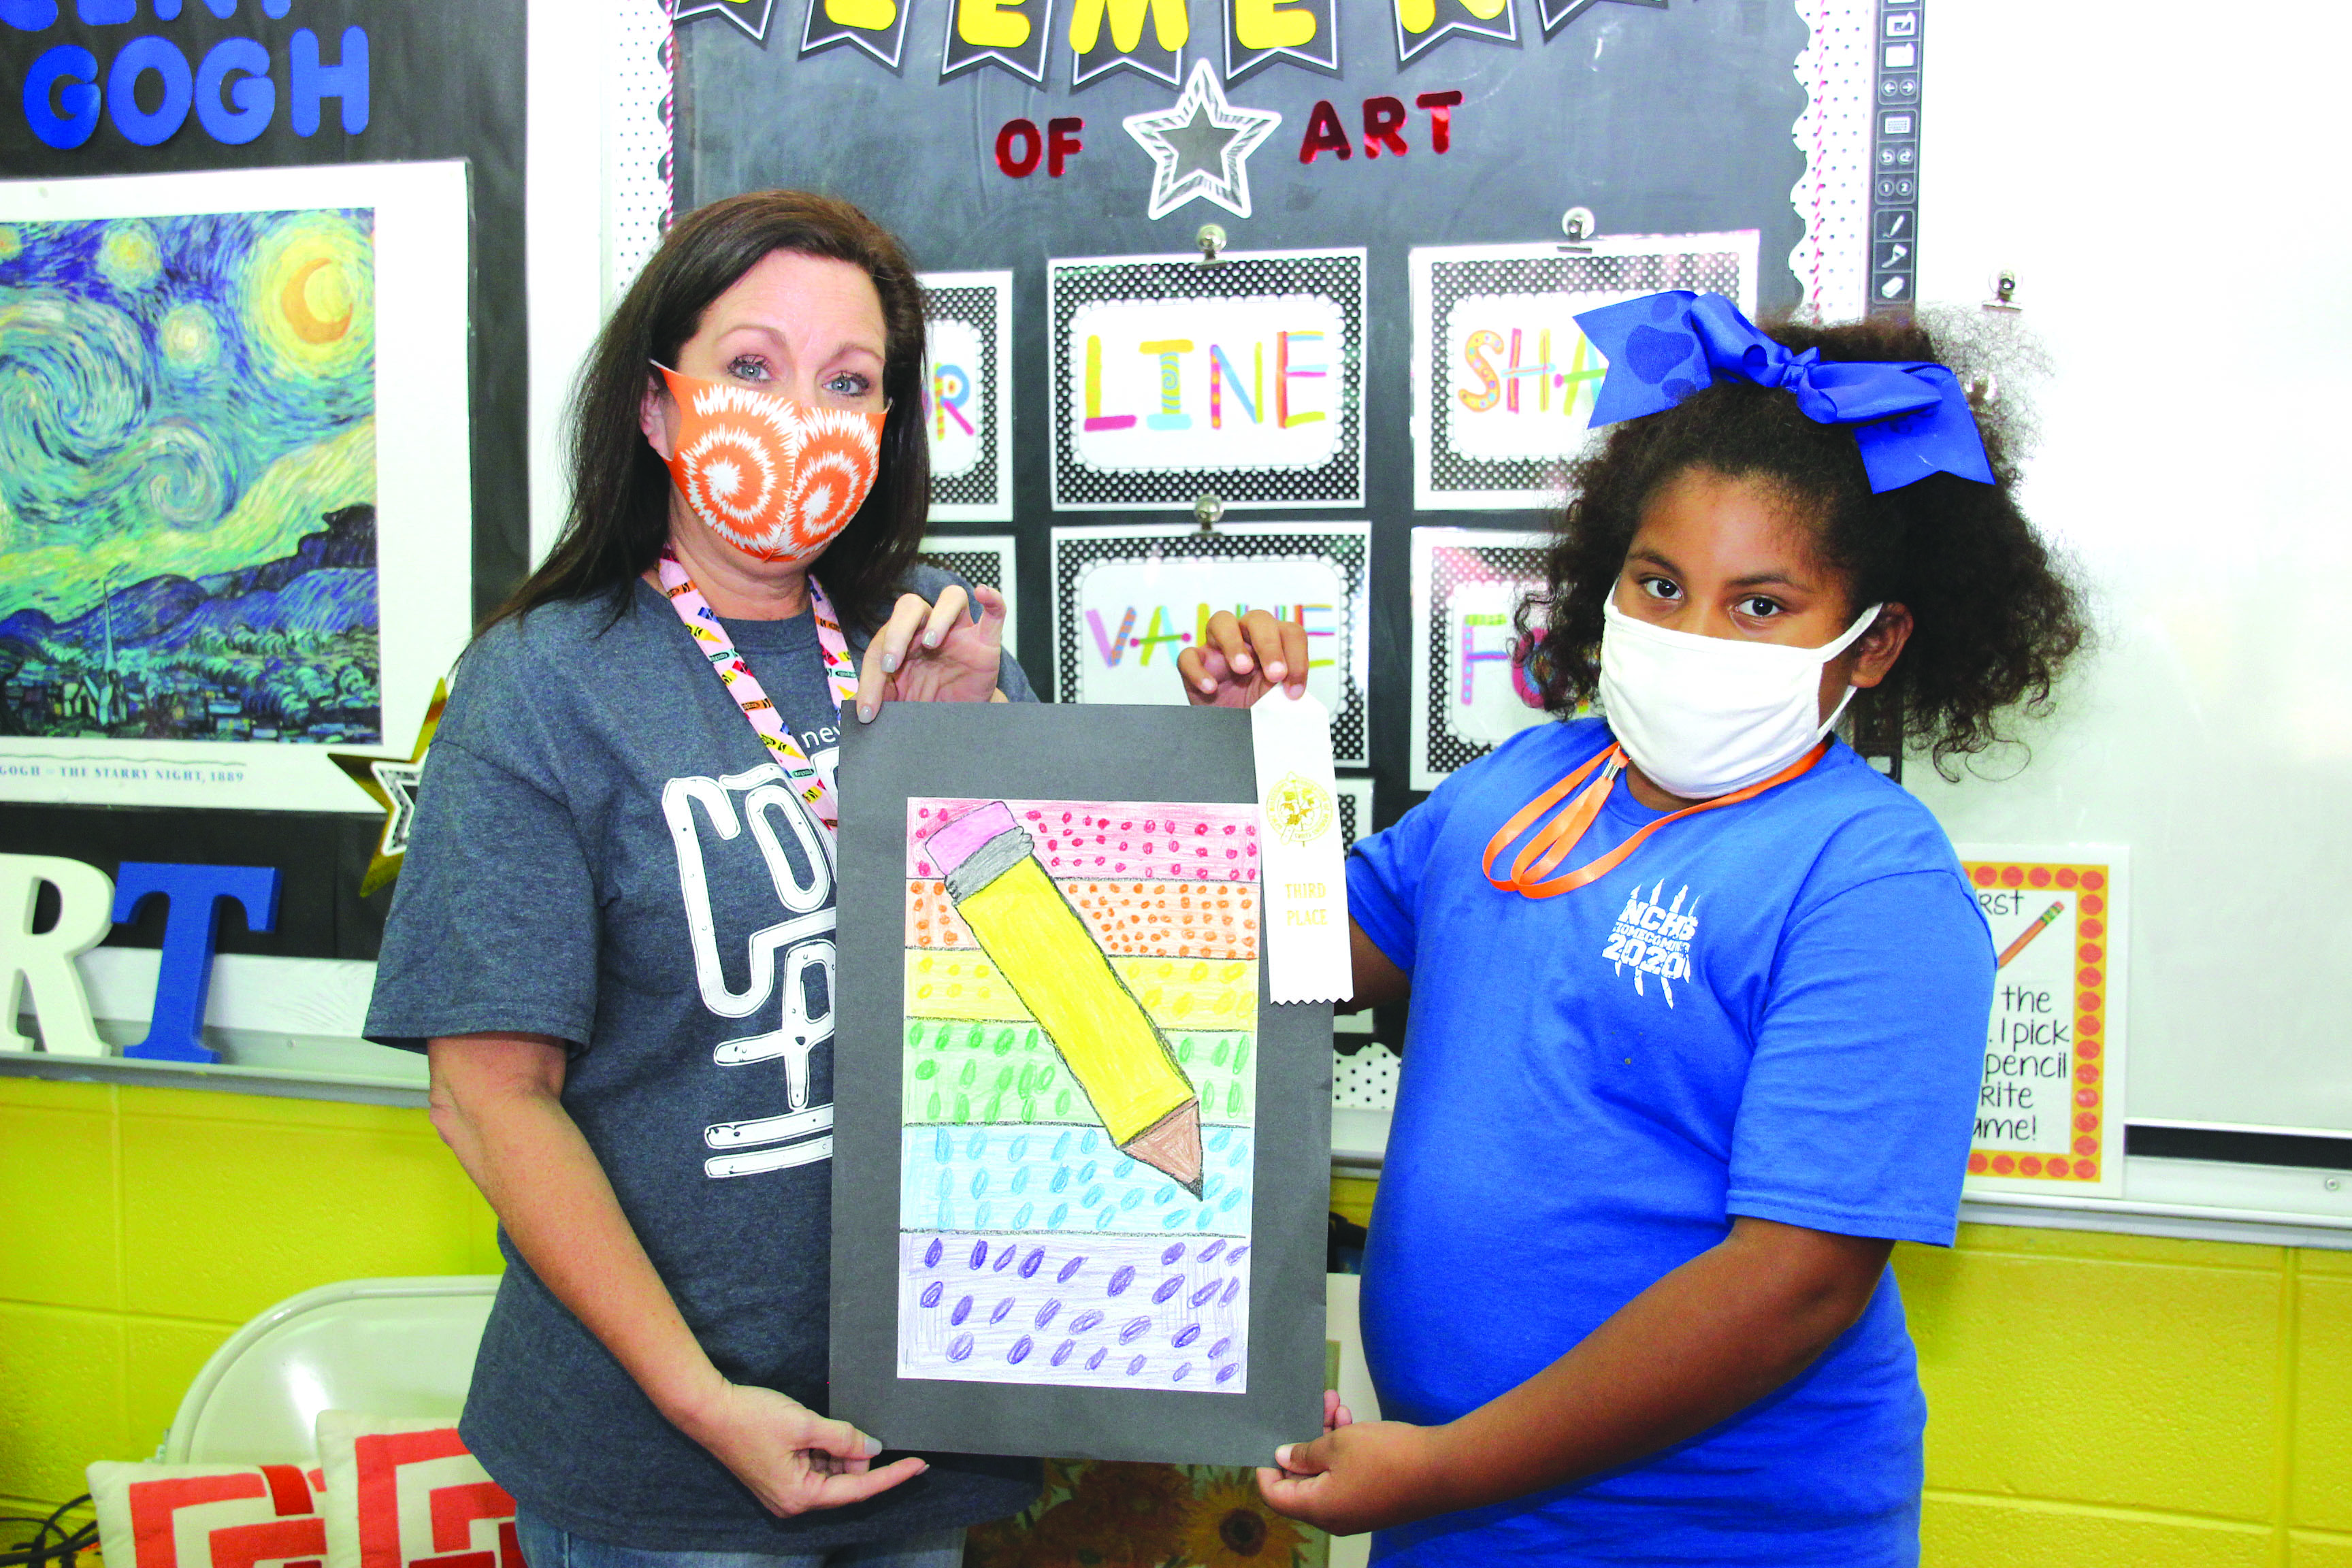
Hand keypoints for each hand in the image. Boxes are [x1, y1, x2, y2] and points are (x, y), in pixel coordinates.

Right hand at [672, 1380, 927, 1516]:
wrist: (709, 1410)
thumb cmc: (750, 1418)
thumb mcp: (804, 1424)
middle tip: (853, 1428)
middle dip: (855, 1454)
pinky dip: (822, 1448)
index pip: (858, 1489)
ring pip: (830, 1471)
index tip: (918, 1465)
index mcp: (800, 1496)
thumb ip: (843, 1438)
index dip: (891, 1476)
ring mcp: (784, 1490)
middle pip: (844, 1481)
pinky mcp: (779, 1475)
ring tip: (819, 1424)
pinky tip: (815, 1429)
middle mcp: (793, 1501)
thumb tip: (872, 1448)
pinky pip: (814, 1465)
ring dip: (836, 1449)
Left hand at [856, 584, 1006, 720]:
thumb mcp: (897, 703)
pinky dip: (992, 599)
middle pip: (911, 606)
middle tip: (892, 664)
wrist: (958, 723)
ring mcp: (959, 633)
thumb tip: (855, 707)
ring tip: (932, 642)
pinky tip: (983, 593)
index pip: (881, 643)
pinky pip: (995, 613)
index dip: (871, 677)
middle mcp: (929, 629)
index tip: (869, 710)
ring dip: (939, 617)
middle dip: (897, 633)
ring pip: (952, 598)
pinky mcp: (986, 642)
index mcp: (902, 641)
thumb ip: (877, 698)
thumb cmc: (927, 705)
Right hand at [1177, 609, 1307, 707]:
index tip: (1293, 691)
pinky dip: (1199, 670)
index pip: (1290, 633)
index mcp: (1273, 642)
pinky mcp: (1195, 663)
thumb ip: (1284, 690)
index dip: (1297, 658)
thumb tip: (1291, 694)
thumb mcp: (1276, 700)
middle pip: (1258, 619)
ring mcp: (1217, 647)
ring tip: (1242, 669)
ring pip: (1221, 621)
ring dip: (1234, 643)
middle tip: (1275, 675)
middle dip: (1269, 645)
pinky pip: (1189, 655)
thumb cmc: (1256, 709)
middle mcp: (1246, 637)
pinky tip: (1211, 688)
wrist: (1232, 731)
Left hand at [1256, 1419, 1446, 1536]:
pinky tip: (1352, 1420)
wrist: (1442, 1470)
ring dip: (1326, 1438)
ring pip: (1326, 1473)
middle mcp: (1333, 1516)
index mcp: (1317, 1508)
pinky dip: (1344, 1449)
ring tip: (1335, 1405)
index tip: (1270, 1437)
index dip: (1266, 1466)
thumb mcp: (1337, 1444)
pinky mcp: (1374, 1499)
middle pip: (1301, 1480)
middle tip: (1312, 1408)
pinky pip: (1347, 1476)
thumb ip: (1304, 1452)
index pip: (1274, 1495)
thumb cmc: (1387, 1457)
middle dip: (1303, 1439)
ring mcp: (1356, 1510)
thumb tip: (1284, 1458)